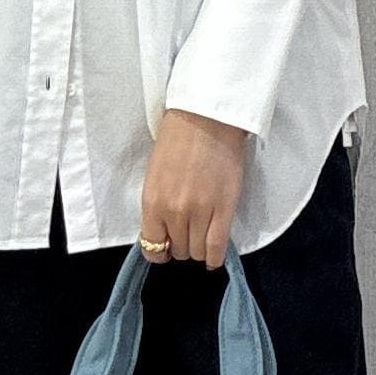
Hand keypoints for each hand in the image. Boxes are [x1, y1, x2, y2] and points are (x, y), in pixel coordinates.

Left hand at [139, 108, 249, 267]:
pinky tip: (213, 257)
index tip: (165, 247)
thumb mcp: (154, 175)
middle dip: (181, 245)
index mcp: (152, 202)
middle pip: (177, 250)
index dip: (159, 251)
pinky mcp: (224, 208)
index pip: (152, 247)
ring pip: (197, 251)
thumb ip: (157, 205)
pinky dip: (215, 257)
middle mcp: (174, 211)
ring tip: (202, 235)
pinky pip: (217, 247)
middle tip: (188, 232)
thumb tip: (162, 231)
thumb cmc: (178, 139)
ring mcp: (200, 211)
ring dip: (198, 248)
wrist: (206, 117)